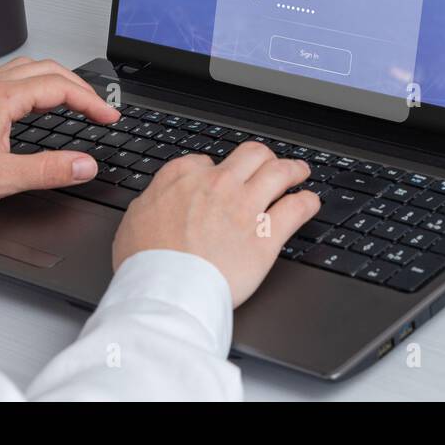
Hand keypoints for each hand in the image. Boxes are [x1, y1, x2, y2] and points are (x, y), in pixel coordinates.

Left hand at [0, 56, 119, 209]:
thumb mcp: (1, 179)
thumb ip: (48, 171)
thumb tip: (84, 164)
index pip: (59, 86)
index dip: (91, 101)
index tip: (108, 116)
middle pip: (47, 69)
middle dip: (80, 86)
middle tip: (100, 109)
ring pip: (29, 69)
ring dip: (58, 80)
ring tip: (77, 100)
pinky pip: (13, 79)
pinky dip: (37, 85)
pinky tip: (39, 104)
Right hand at [113, 142, 320, 306]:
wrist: (166, 289)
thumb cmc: (147, 261)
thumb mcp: (134, 220)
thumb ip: (153, 202)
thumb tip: (157, 200)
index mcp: (183, 177)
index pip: (208, 161)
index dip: (217, 171)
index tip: (221, 178)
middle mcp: (218, 184)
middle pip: (251, 155)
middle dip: (263, 157)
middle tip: (270, 163)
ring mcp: (245, 206)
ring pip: (280, 172)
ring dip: (293, 169)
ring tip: (300, 172)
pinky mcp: (267, 234)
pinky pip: (296, 209)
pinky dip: (307, 203)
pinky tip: (309, 203)